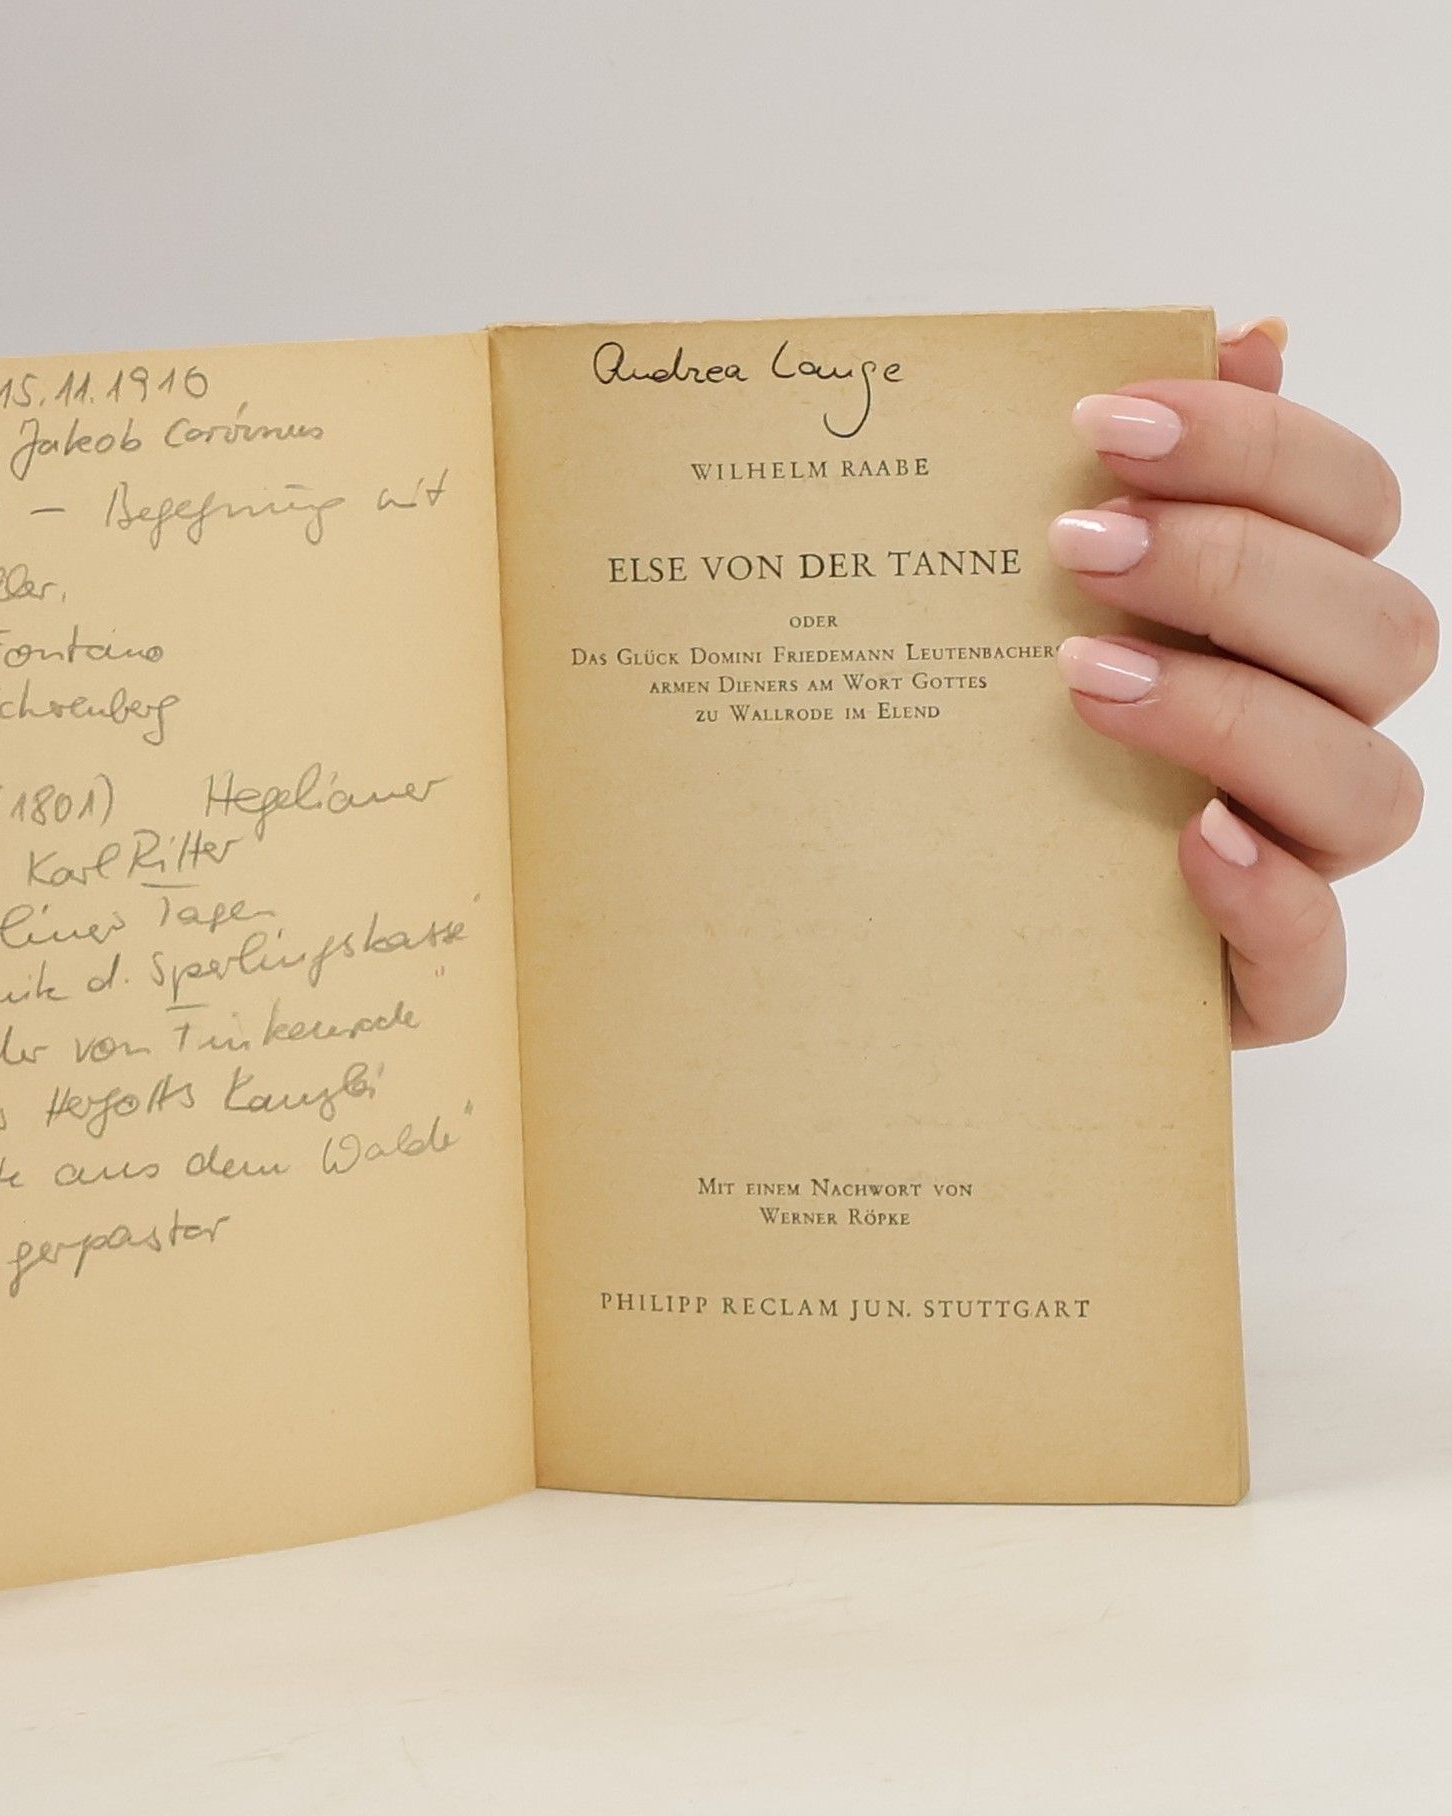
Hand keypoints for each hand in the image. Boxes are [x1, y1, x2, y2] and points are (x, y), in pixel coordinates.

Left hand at [1051, 316, 1435, 1045]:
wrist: (938, 914)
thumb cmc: (996, 735)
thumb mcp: (1027, 599)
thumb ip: (1142, 474)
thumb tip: (1252, 331)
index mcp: (1284, 621)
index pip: (1350, 505)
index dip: (1256, 447)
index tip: (1105, 421)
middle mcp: (1315, 730)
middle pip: (1380, 632)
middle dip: (1233, 571)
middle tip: (1077, 546)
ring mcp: (1297, 860)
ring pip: (1368, 787)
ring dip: (1235, 716)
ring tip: (1082, 681)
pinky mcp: (1254, 981)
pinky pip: (1311, 960)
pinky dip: (1264, 897)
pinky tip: (1183, 843)